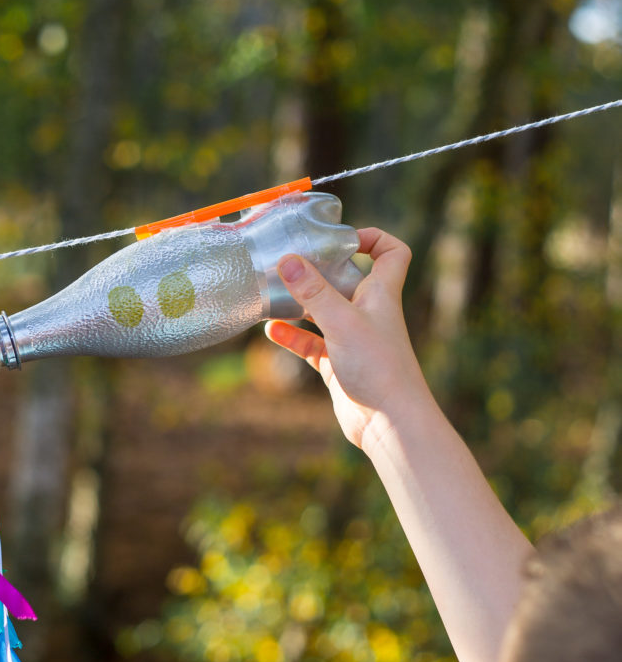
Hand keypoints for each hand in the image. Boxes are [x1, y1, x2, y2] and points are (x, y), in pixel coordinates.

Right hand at [264, 228, 432, 451]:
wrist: (390, 423)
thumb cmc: (378, 366)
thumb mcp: (341, 321)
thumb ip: (313, 291)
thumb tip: (287, 259)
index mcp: (381, 294)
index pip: (392, 253)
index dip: (373, 238)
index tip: (341, 239)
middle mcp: (368, 313)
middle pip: (346, 280)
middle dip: (319, 270)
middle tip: (290, 262)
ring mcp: (352, 340)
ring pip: (323, 312)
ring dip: (300, 303)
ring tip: (272, 293)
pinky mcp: (338, 365)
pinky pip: (311, 344)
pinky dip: (292, 337)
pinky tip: (271, 331)